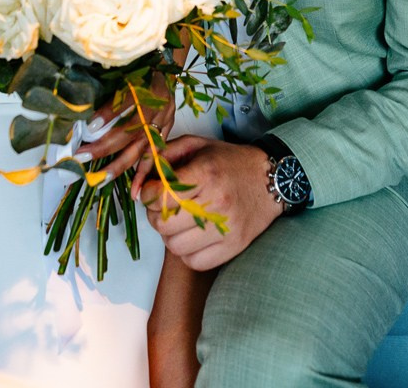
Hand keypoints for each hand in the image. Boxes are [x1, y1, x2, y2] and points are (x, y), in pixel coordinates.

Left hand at [77, 71, 175, 179]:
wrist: (164, 64)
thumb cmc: (138, 68)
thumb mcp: (122, 72)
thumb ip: (107, 92)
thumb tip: (83, 117)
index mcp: (145, 84)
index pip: (127, 100)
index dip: (109, 114)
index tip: (89, 127)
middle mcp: (156, 104)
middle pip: (131, 129)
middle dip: (105, 147)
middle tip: (82, 157)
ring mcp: (164, 118)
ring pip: (142, 146)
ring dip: (119, 164)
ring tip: (99, 179)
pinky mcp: (168, 128)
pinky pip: (156, 153)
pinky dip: (144, 172)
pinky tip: (136, 191)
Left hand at [138, 136, 282, 269]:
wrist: (271, 179)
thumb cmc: (227, 161)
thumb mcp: (194, 145)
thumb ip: (159, 157)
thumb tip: (136, 186)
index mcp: (205, 173)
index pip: (159, 196)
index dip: (147, 194)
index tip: (153, 190)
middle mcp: (217, 202)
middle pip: (162, 224)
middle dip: (156, 215)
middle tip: (166, 206)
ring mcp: (227, 228)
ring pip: (175, 247)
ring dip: (171, 235)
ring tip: (182, 220)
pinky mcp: (234, 247)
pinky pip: (194, 262)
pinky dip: (188, 252)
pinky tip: (194, 235)